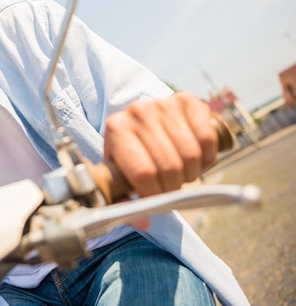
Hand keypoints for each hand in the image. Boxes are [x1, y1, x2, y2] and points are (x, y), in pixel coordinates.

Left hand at [102, 92, 217, 197]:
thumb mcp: (118, 174)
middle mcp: (138, 112)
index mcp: (116, 129)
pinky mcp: (188, 101)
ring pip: (190, 154)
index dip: (156, 194)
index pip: (144, 173)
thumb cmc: (130, 154)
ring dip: (190, 173)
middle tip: (170, 186)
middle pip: (170, 166)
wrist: (140, 120)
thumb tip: (144, 222)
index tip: (157, 199)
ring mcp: (164, 104)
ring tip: (180, 172)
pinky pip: (207, 138)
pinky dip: (206, 156)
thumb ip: (124, 201)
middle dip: (173, 186)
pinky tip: (195, 158)